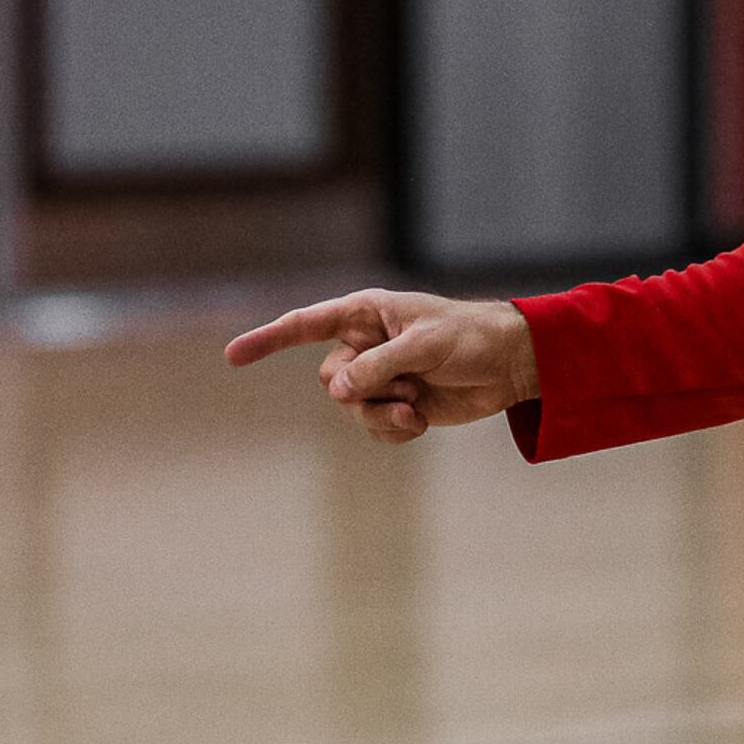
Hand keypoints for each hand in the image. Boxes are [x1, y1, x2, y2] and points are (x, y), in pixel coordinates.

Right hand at [223, 288, 536, 443]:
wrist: (511, 365)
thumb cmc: (471, 338)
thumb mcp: (424, 345)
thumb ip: (378, 365)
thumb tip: (337, 391)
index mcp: (367, 314)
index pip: (306, 325)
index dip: (268, 339)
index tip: (233, 356)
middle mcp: (367, 344)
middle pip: (330, 379)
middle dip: (362, 390)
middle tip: (406, 385)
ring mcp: (381, 377)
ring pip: (350, 408)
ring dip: (381, 413)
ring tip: (417, 404)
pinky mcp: (397, 404)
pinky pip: (373, 427)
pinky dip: (394, 429)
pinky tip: (422, 421)